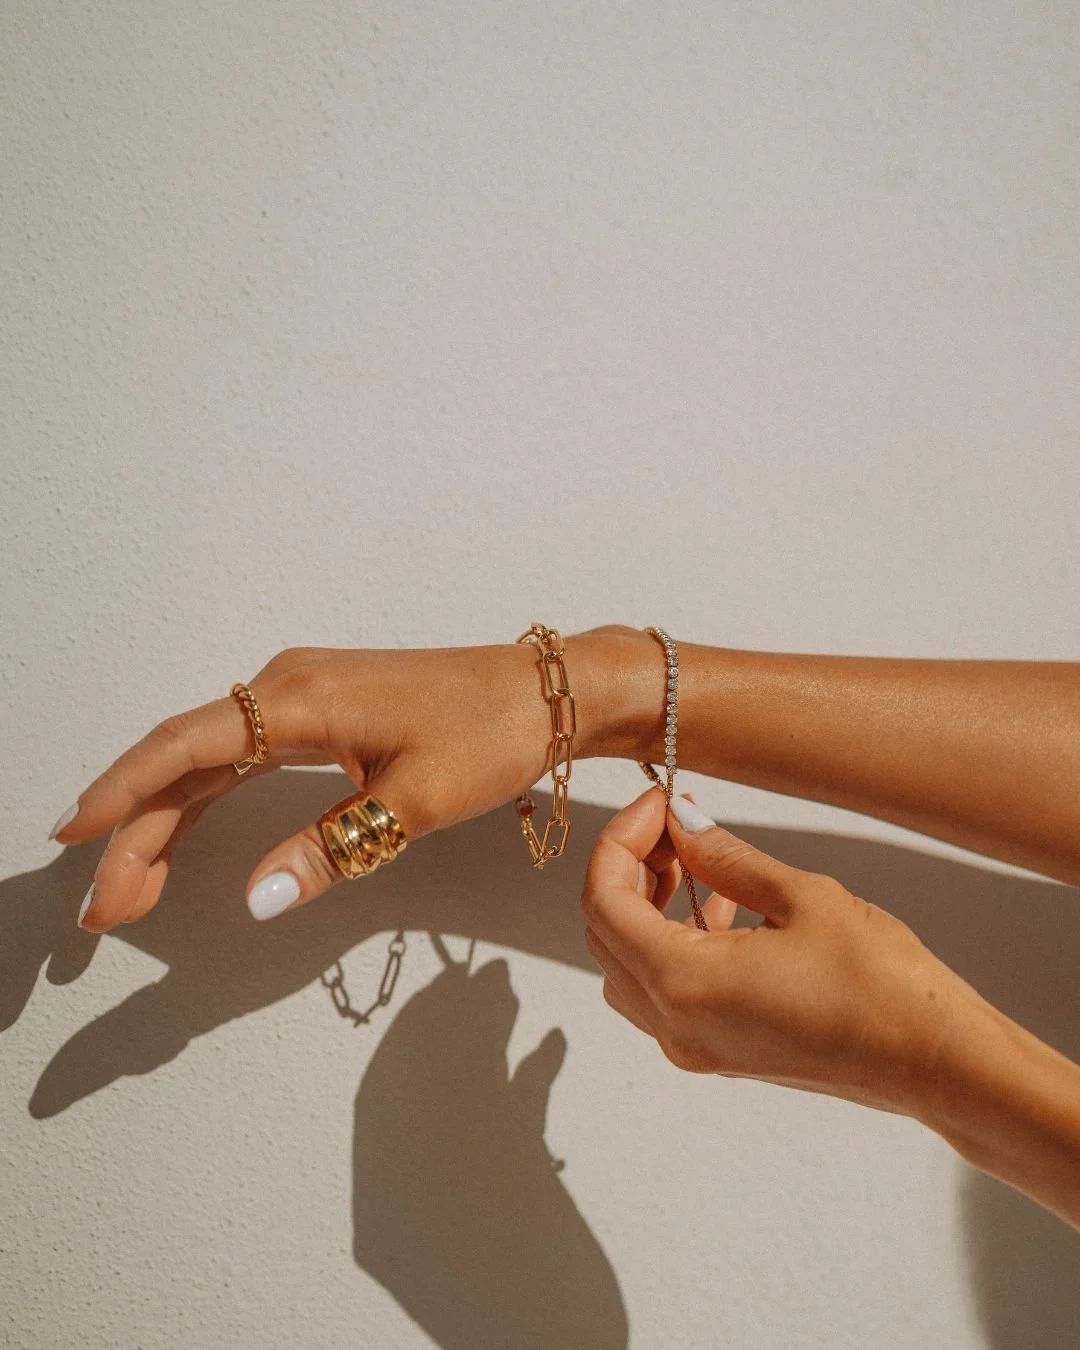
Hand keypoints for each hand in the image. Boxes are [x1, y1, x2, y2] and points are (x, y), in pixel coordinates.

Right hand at [54, 630, 630, 931]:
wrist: (550, 693)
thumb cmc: (492, 733)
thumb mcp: (414, 801)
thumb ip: (330, 847)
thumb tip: (257, 897)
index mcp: (302, 698)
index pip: (186, 748)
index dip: (124, 793)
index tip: (76, 837)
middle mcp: (290, 686)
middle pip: (186, 760)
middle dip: (138, 832)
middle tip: (107, 909)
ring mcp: (306, 693)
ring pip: (209, 759)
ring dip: (166, 819)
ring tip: (133, 887)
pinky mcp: (325, 709)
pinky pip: (243, 752)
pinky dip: (208, 794)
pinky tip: (186, 829)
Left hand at [581, 785, 987, 1122]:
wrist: (934, 1061)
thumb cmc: (881, 982)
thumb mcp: (800, 897)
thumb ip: (725, 856)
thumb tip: (680, 822)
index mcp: (683, 984)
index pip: (603, 899)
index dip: (621, 839)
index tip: (657, 802)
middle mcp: (673, 1024)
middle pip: (604, 933)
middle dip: (627, 868)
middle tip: (672, 824)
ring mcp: (692, 1046)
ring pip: (626, 966)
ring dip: (644, 906)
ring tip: (695, 860)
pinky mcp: (718, 1053)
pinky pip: (662, 992)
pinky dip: (669, 943)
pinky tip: (720, 910)